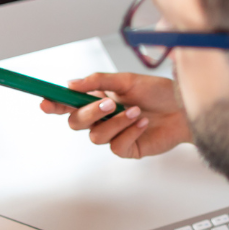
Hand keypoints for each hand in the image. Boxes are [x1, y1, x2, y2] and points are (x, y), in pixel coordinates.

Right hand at [39, 72, 191, 158]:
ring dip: (116, 122)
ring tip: (136, 111)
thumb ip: (98, 81)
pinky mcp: (128, 149)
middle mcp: (103, 118)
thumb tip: (71, 83)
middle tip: (109, 103)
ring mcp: (114, 135)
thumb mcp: (127, 80)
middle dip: (89, 113)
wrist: (184, 108)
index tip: (44, 102)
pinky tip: (143, 122)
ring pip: (96, 136)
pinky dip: (130, 132)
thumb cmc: (158, 92)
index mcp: (98, 98)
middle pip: (76, 123)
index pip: (69, 103)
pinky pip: (117, 146)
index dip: (54, 104)